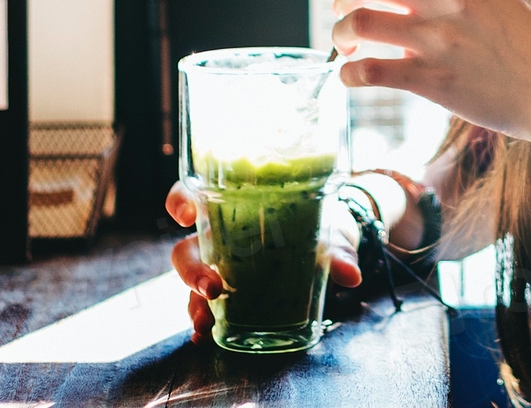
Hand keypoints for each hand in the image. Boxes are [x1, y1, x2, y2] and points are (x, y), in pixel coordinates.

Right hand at [165, 182, 362, 344]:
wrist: (329, 247)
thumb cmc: (319, 224)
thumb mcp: (329, 231)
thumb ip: (338, 251)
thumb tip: (350, 275)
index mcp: (235, 206)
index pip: (192, 194)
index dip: (180, 201)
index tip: (186, 212)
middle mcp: (219, 237)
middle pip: (186, 248)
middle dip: (191, 269)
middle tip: (211, 286)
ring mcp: (220, 267)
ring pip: (190, 283)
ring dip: (193, 303)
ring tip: (205, 323)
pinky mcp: (229, 295)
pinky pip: (206, 308)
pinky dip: (203, 322)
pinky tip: (204, 336)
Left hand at [331, 0, 530, 144]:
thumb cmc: (528, 47)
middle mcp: (446, 0)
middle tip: (341, 10)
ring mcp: (438, 40)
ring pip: (361, 23)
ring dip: (341, 33)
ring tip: (346, 46)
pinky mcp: (433, 81)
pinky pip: (371, 72)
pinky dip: (349, 74)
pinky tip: (350, 78)